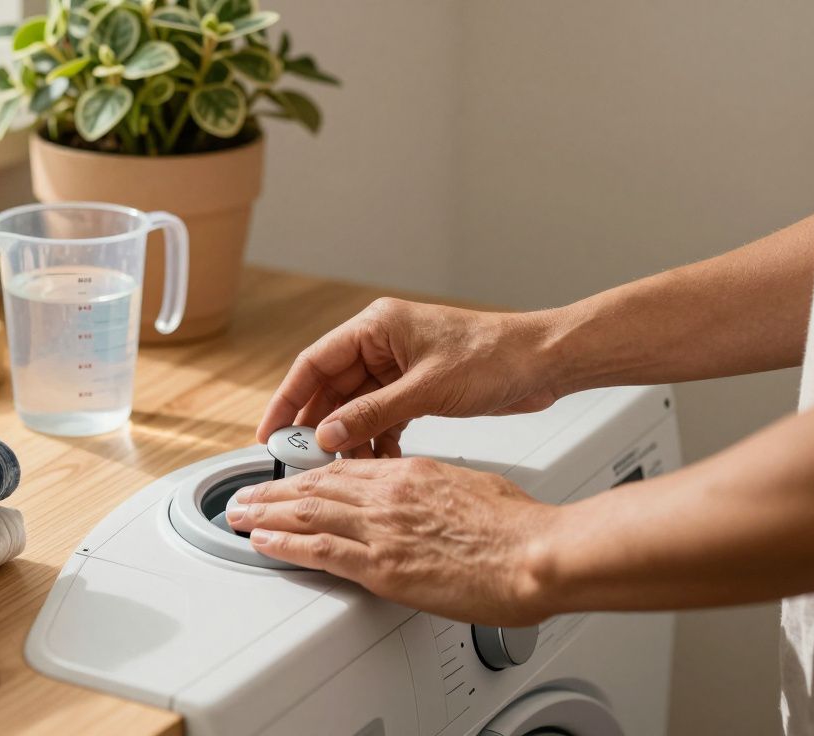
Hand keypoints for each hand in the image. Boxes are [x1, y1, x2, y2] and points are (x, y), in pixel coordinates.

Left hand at [226, 457, 555, 625]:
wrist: (536, 553)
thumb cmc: (520, 527)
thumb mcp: (473, 487)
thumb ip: (441, 489)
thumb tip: (433, 497)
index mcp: (411, 473)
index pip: (345, 469)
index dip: (309, 474)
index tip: (289, 479)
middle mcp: (388, 495)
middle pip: (316, 486)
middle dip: (274, 491)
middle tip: (245, 495)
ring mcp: (381, 529)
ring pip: (307, 512)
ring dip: (265, 514)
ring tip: (238, 516)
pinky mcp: (382, 565)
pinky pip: (319, 550)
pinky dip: (284, 544)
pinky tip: (262, 542)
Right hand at [257, 298, 560, 458]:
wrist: (543, 363)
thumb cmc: (495, 356)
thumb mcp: (426, 389)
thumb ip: (372, 414)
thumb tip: (329, 436)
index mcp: (376, 328)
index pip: (314, 364)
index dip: (287, 399)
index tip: (270, 430)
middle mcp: (381, 344)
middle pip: (331, 389)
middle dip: (318, 427)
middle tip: (302, 461)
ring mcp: (398, 368)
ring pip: (355, 409)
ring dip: (349, 440)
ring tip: (343, 471)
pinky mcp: (416, 389)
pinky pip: (381, 418)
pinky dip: (377, 442)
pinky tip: (377, 466)